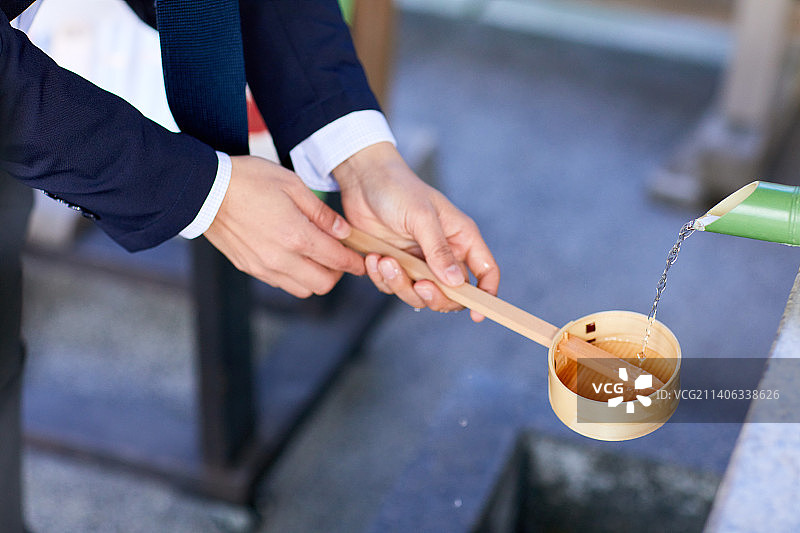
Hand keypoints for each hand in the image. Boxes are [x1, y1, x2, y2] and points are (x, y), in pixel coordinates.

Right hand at [204, 155, 364, 297]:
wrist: (204, 190)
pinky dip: (294, 276)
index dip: (354, 263)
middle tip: (338, 256)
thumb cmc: (249, 180)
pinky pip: (281, 283)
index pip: (337, 260)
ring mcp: (264, 267)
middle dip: (337, 273)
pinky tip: (293, 255)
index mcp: (296, 236)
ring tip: (315, 256)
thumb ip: (321, 212)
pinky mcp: (249, 268)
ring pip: (303, 289)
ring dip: (315, 277)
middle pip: (323, 284)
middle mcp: (281, 258)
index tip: (361, 261)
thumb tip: (343, 232)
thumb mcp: (292, 184)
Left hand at [333, 142, 499, 320]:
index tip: (478, 315)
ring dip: (400, 285)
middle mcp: (443, 254)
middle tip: (419, 284)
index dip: (486, 296)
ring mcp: (418, 262)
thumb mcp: (422, 217)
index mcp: (461, 238)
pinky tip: (372, 258)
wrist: (363, 180)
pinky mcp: (395, 266)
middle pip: (452, 295)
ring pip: (419, 296)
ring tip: (384, 261)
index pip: (485, 272)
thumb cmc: (399, 189)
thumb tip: (456, 283)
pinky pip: (393, 287)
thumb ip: (438, 250)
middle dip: (435, 296)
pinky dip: (382, 278)